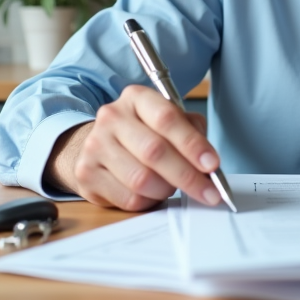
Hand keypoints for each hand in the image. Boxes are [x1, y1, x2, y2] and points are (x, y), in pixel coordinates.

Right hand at [44, 85, 223, 211]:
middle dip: (188, 176)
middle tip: (209, 192)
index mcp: (136, 98)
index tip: (212, 165)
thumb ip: (191, 131)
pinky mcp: (86, 174)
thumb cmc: (143, 133)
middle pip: (154, 151)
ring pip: (142, 180)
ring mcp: (95, 145)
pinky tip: (152, 194)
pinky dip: (149, 201)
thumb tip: (209, 162)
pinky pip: (128, 198)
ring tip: (172, 187)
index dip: (192, 144)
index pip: (166, 118)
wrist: (98, 144)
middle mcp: (112, 117)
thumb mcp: (168, 120)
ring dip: (167, 189)